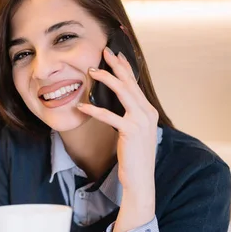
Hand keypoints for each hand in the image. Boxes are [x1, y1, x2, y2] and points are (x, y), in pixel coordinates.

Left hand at [77, 47, 157, 231]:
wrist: (140, 179)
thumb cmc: (134, 158)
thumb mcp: (133, 133)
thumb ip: (128, 118)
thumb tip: (116, 107)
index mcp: (148, 111)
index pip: (136, 84)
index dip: (125, 67)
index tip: (115, 55)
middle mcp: (147, 112)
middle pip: (130, 83)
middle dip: (116, 66)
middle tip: (104, 52)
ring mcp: (141, 121)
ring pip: (123, 93)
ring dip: (106, 80)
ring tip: (91, 72)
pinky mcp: (131, 132)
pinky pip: (110, 116)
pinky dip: (94, 110)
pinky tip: (82, 106)